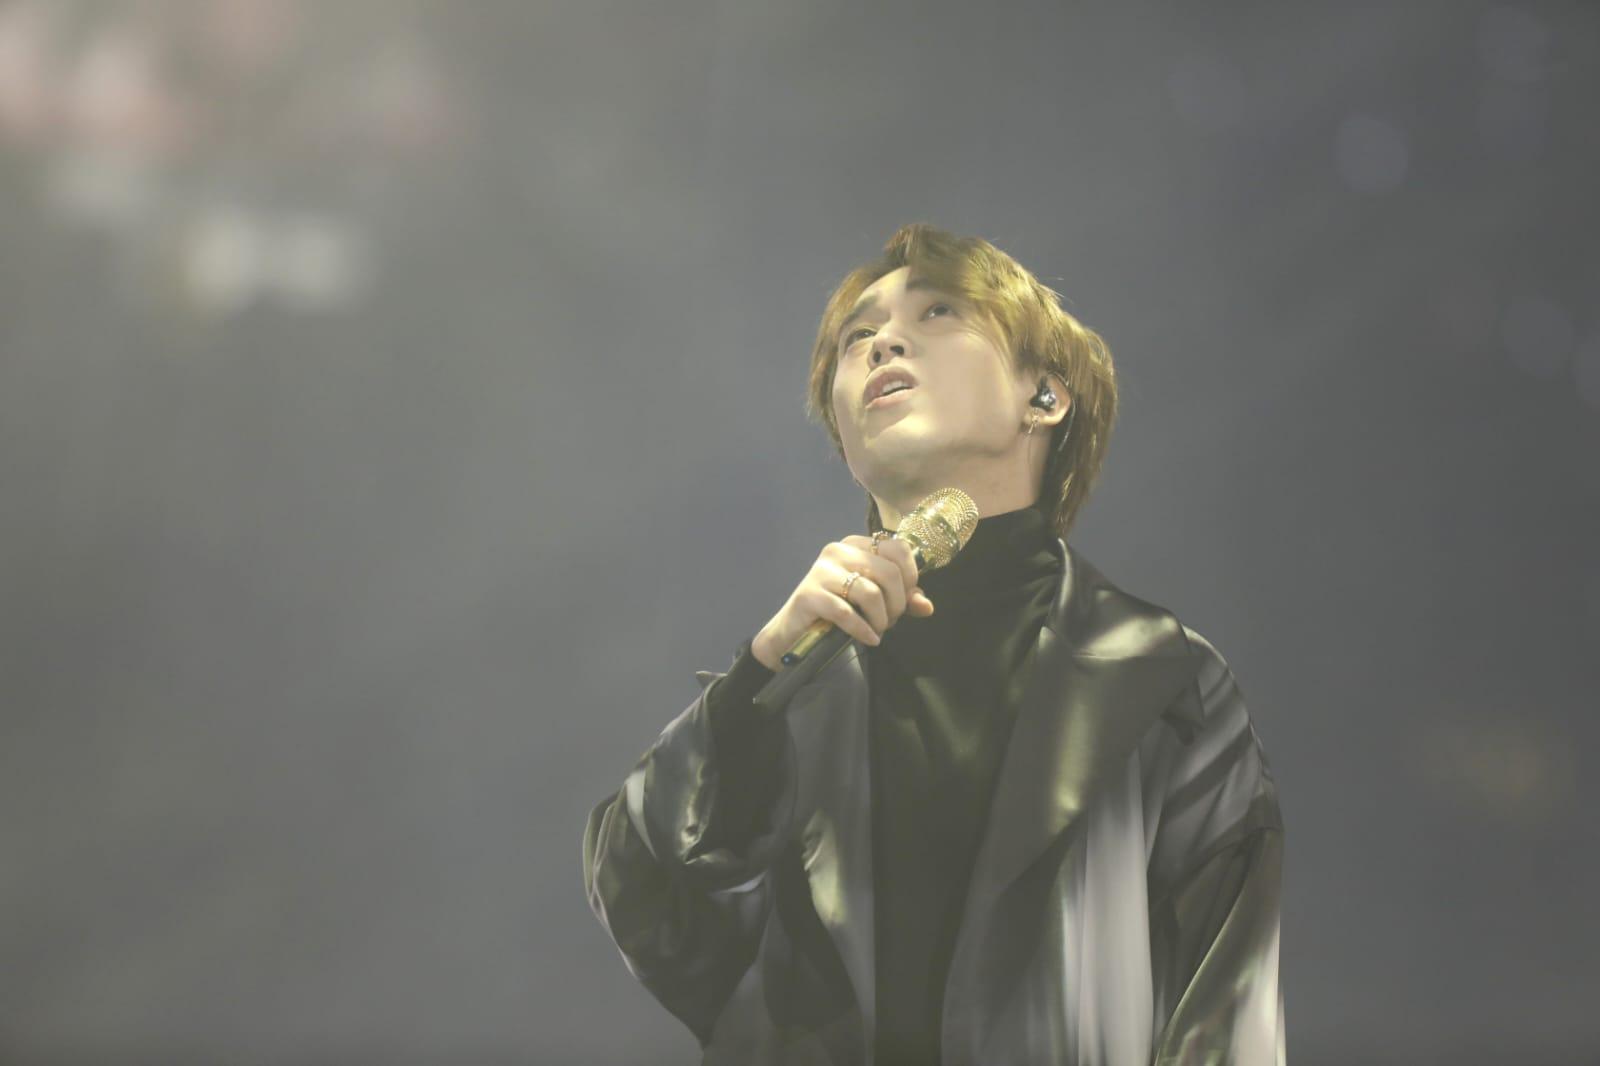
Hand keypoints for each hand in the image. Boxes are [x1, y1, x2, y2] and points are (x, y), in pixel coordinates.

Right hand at [750, 534, 933, 670]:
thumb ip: (901, 598)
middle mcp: (838, 551)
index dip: (910, 577)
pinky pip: (847, 613)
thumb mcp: (873, 601)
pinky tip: (869, 639)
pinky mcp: (809, 595)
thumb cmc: (837, 611)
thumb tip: (927, 606)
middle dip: (897, 604)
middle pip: (889, 573)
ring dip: (881, 620)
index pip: (898, 549)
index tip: (904, 599)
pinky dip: (863, 630)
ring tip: (877, 630)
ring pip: (871, 593)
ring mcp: (821, 571)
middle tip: (889, 622)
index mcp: (856, 544)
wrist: (795, 631)